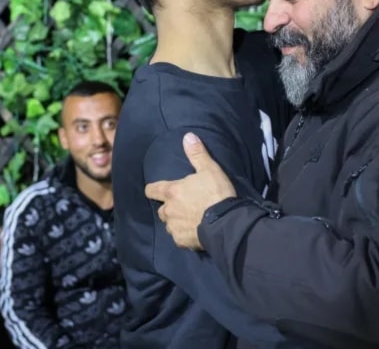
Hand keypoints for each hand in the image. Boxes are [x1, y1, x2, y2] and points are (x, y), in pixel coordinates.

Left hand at [144, 133, 236, 249]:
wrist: (226, 222)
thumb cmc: (216, 193)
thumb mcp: (210, 169)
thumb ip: (197, 154)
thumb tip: (187, 136)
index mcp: (172, 192)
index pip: (152, 190)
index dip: (152, 189)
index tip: (155, 190)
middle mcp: (168, 210)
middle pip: (161, 209)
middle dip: (169, 207)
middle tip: (183, 205)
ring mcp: (174, 227)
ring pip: (169, 224)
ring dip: (176, 221)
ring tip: (190, 219)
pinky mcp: (181, 241)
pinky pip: (178, 237)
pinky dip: (184, 235)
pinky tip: (194, 232)